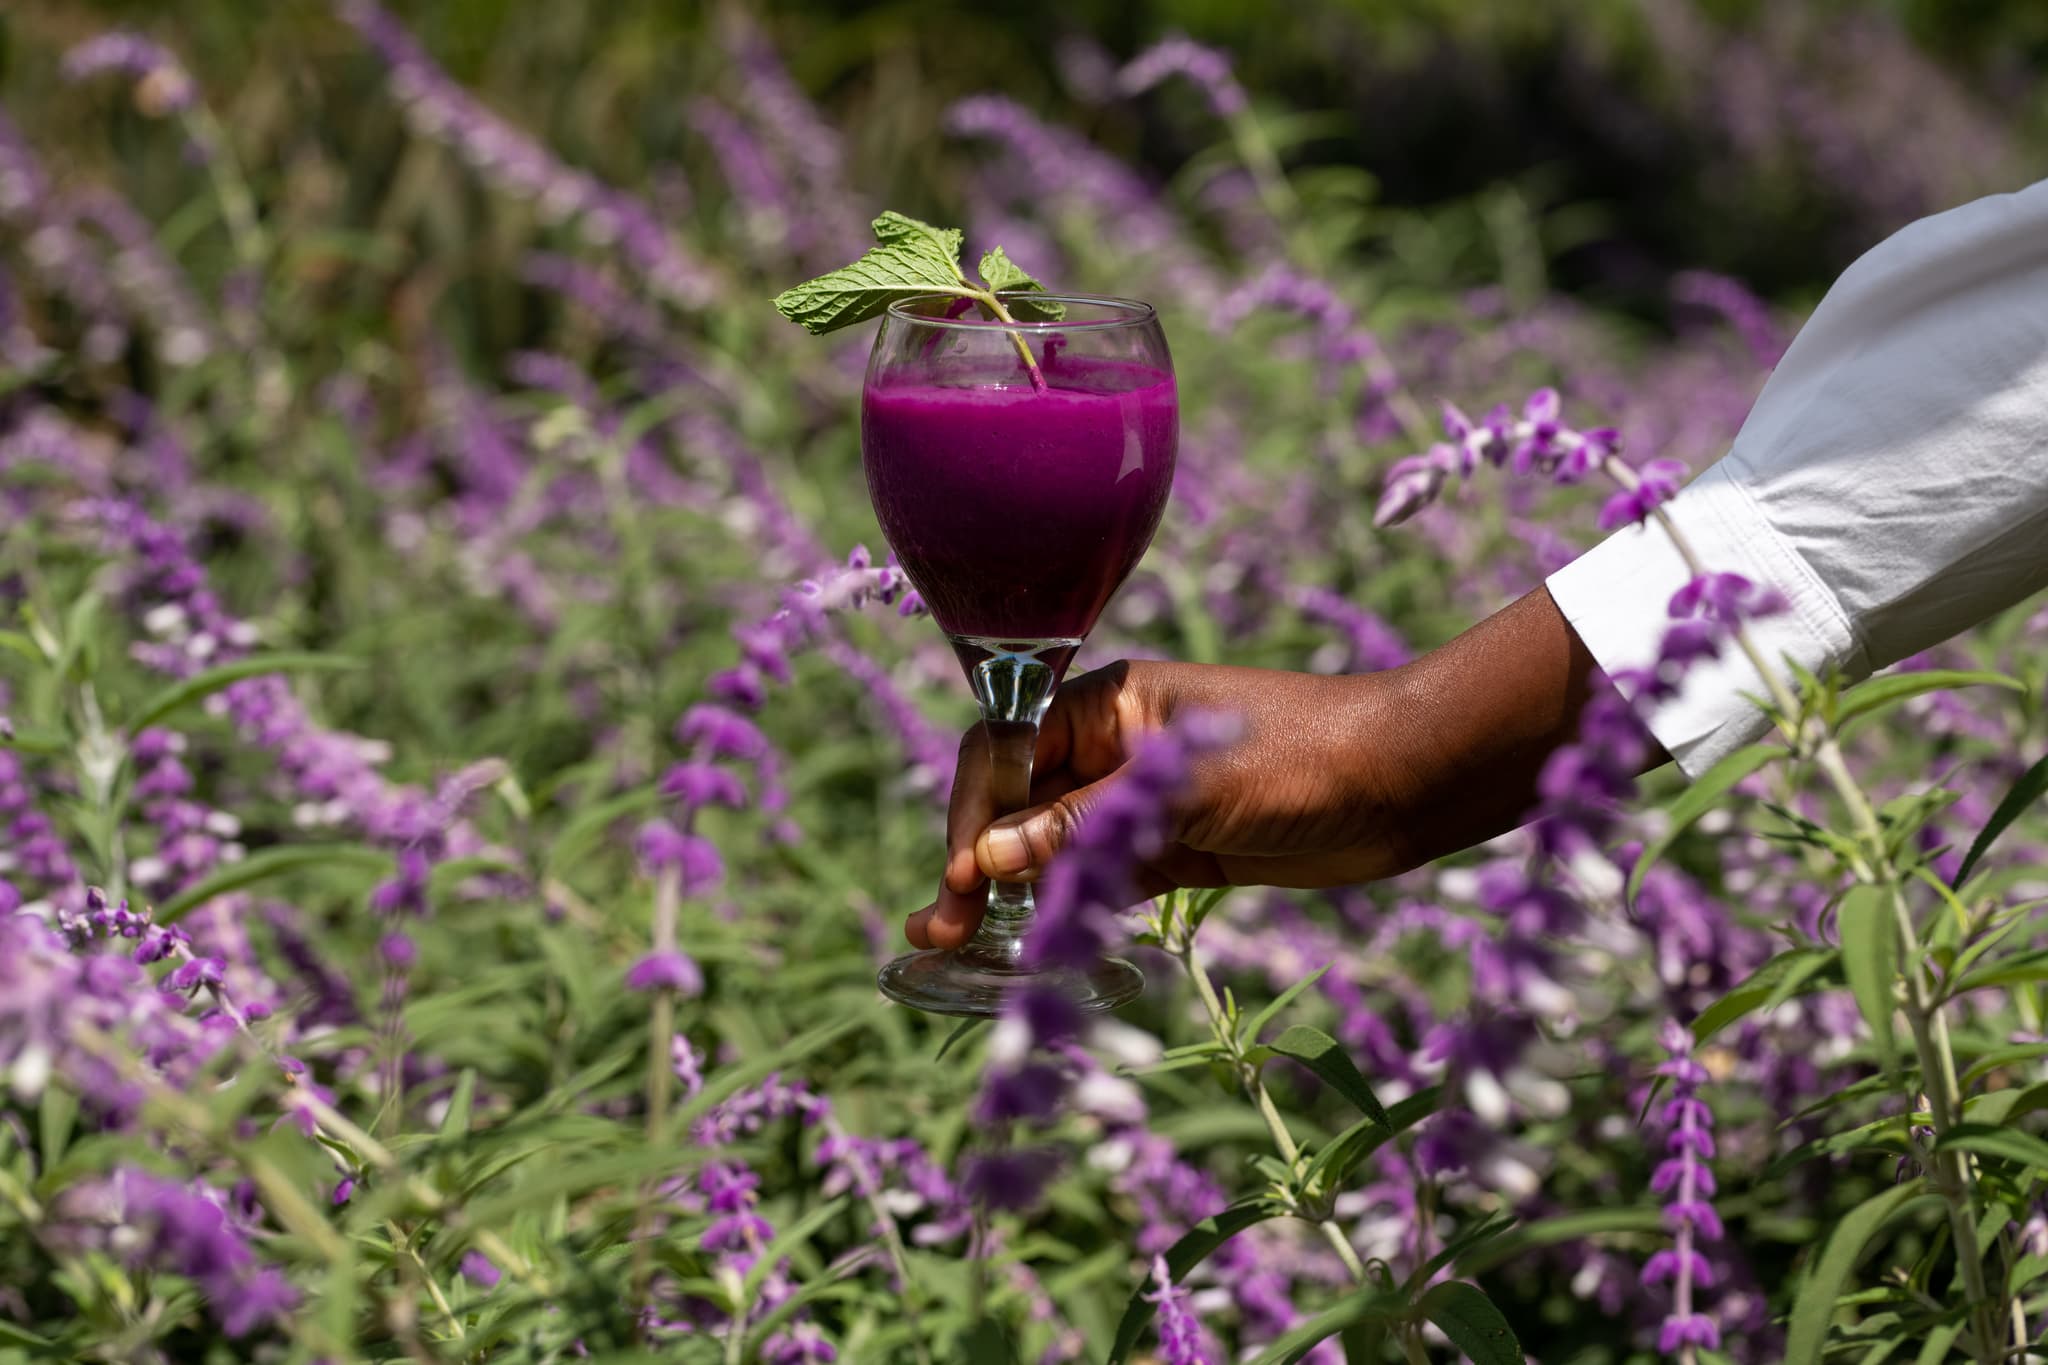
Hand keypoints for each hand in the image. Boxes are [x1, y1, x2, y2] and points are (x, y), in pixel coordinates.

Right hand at [904, 587, 1608, 949]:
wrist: (1406, 782)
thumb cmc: (1305, 757)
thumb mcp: (1188, 790)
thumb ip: (1088, 825)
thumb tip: (991, 860)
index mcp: (1108, 703)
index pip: (1006, 751)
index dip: (974, 814)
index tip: (961, 881)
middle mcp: (1112, 746)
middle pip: (1016, 800)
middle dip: (975, 860)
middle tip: (940, 930)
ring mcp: (1141, 800)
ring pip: (1050, 845)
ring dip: (1009, 890)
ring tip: (958, 945)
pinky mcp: (1174, 848)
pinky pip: (1098, 877)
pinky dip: (1064, 906)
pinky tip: (1034, 941)